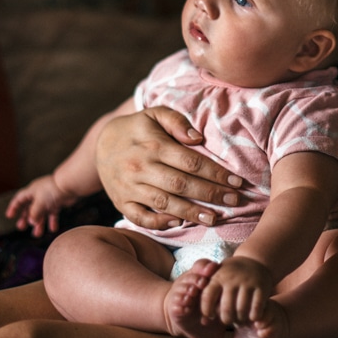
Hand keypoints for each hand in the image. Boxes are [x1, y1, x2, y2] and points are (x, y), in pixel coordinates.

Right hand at [4, 175, 78, 236]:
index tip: (9, 216)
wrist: (70, 185)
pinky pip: (53, 214)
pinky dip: (52, 222)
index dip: (14, 207)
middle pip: (30, 208)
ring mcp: (49, 199)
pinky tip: (52, 229)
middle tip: (22, 227)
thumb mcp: (40, 202)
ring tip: (37, 234)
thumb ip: (34, 213)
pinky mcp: (58, 202)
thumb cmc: (53, 190)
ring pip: (41, 213)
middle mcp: (39, 195)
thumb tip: (31, 222)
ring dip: (39, 223)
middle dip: (26, 218)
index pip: (19, 199)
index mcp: (32, 191)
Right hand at [94, 107, 243, 229]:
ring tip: (215, 219)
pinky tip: (179, 223)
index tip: (237, 182)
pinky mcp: (121, 203)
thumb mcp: (155, 114)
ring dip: (191, 213)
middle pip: (181, 185)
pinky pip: (141, 218)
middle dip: (211, 194)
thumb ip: (177, 121)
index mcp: (153, 144)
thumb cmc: (137, 128)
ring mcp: (129, 187)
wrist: (100, 144)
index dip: (216, 173)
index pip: (191, 162)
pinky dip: (160, 223)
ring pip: (164, 203)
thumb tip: (198, 139)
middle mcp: (141, 167)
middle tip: (235, 202)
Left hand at [200, 256, 274, 325]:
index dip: (207, 311)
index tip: (211, 315)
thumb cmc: (231, 277)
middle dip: (226, 319)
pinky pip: (256, 310)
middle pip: (226, 309)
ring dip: (240, 320)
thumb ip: (209, 300)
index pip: (207, 297)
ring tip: (239, 319)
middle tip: (228, 320)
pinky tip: (251, 316)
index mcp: (219, 276)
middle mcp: (233, 278)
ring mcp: (248, 282)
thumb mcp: (218, 281)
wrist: (255, 261)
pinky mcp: (261, 287)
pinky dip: (253, 317)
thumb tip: (203, 322)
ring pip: (241, 311)